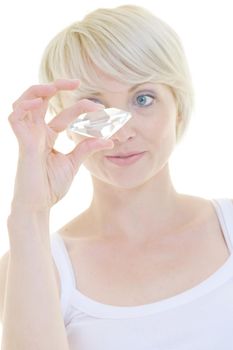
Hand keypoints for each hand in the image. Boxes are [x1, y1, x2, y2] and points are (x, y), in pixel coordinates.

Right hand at [8, 79, 113, 210]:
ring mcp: (28, 136)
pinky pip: (15, 118)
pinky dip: (24, 107)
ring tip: (55, 87)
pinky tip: (38, 103)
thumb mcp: (73, 163)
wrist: (39, 206)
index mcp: (48, 136)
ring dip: (37, 90)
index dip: (80, 107)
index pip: (64, 114)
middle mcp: (37, 132)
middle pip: (41, 99)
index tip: (100, 108)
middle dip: (57, 86)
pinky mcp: (22, 144)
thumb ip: (87, 149)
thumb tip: (109, 140)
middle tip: (76, 82)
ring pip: (23, 102)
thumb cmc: (51, 186)